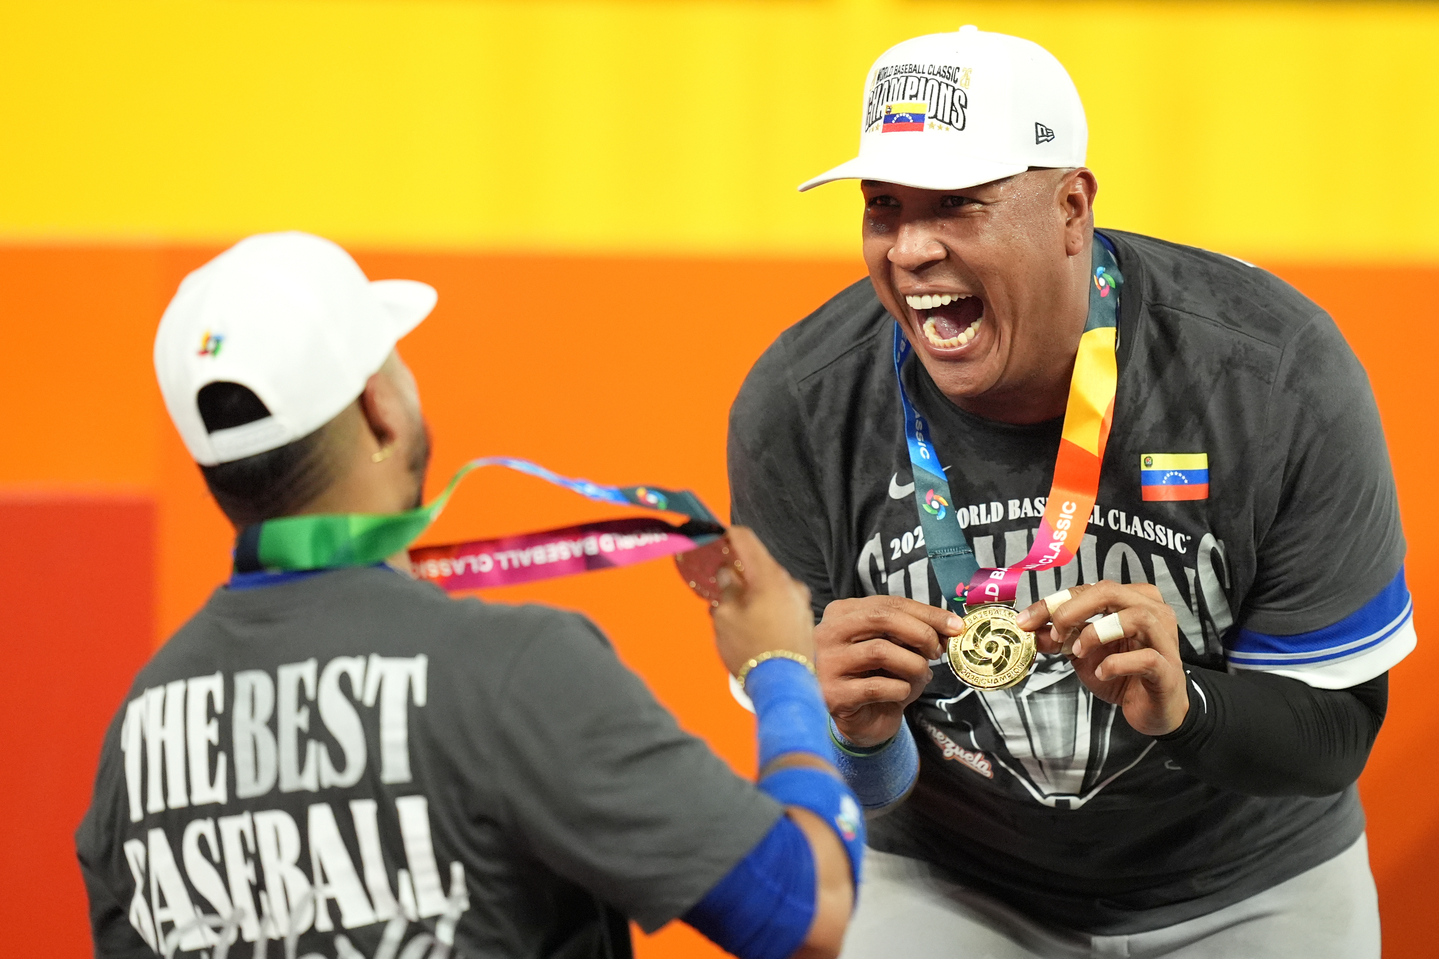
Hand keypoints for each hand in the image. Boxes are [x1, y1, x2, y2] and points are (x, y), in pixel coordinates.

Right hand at [709, 527, 815, 675]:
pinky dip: (764, 605)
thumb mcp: (725, 617)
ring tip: (731, 608)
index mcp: (769, 577)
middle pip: (760, 564)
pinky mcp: (804, 621)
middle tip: (718, 577)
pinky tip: (749, 622)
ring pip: (770, 586)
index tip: (716, 537)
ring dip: (751, 590)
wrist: (783, 688)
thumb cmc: (752, 651)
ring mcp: (800, 603)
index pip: (747, 539)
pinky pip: (780, 603)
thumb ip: (725, 588)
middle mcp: (790, 585)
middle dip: (738, 568)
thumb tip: (728, 575)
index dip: (728, 535)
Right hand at [816, 595, 962, 747]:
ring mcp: (826, 664)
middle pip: (880, 618)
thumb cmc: (881, 676)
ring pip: (880, 651)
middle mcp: (827, 633)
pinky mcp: (833, 694)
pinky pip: (877, 687)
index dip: (926, 613)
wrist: (863, 720)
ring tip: (922, 676)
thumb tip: (951, 625)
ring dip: (913, 665)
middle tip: (938, 651)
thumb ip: (916, 631)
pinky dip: (900, 689)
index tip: (955, 626)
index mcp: (841, 613)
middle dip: (920, 633)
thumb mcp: (899, 647)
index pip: (888, 603)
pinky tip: (902, 693)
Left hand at [1016, 581, 1188, 735]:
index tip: (1027, 620)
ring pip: (1135, 617)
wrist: (1153, 709)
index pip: (1087, 590)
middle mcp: (1152, 611)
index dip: (1053, 602)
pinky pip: (1146, 658)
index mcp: (1131, 599)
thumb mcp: (1083, 654)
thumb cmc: (1124, 674)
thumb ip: (1058, 638)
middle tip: (1055, 634)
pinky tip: (1103, 672)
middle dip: (1073, 610)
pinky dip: (1117, 664)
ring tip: (1079, 652)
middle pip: (1110, 591)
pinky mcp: (1168, 668)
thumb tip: (1029, 628)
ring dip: (1097, 633)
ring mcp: (1164, 639)